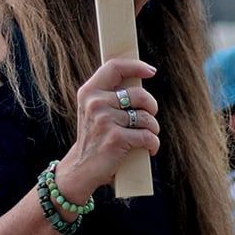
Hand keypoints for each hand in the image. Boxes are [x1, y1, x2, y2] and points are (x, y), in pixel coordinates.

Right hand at [55, 57, 158, 201]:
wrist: (81, 168)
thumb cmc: (94, 137)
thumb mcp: (94, 111)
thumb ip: (109, 94)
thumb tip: (138, 79)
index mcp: (89, 91)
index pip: (115, 67)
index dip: (136, 66)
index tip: (151, 71)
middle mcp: (96, 103)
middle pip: (139, 94)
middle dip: (151, 107)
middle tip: (149, 116)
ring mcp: (105, 120)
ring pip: (146, 117)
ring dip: (153, 129)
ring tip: (147, 135)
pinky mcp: (117, 139)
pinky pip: (148, 136)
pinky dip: (153, 144)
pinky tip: (149, 149)